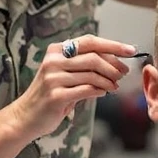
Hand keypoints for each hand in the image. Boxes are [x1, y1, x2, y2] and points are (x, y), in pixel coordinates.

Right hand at [13, 35, 136, 138]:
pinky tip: (104, 92)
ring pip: (92, 75)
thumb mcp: (65, 74)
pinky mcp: (56, 95)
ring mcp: (53, 78)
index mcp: (56, 50)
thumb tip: (117, 62)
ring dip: (109, 81)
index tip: (131, 50)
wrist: (26, 116)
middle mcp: (53, 61)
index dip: (113, 45)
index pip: (90, 41)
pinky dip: (99, 90)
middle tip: (123, 73)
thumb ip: (85, 66)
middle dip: (114, 65)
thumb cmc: (50, 94)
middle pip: (94, 57)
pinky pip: (86, 90)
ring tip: (115, 86)